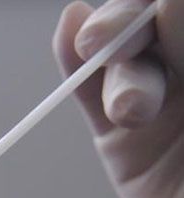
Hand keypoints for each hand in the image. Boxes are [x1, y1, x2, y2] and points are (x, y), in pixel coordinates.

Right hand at [53, 0, 183, 197]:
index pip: (178, 8)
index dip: (160, 6)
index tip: (160, 13)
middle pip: (147, 22)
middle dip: (125, 28)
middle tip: (111, 44)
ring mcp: (158, 105)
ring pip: (118, 61)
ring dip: (111, 72)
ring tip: (130, 112)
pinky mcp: (123, 140)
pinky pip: (92, 99)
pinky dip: (75, 74)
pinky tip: (68, 39)